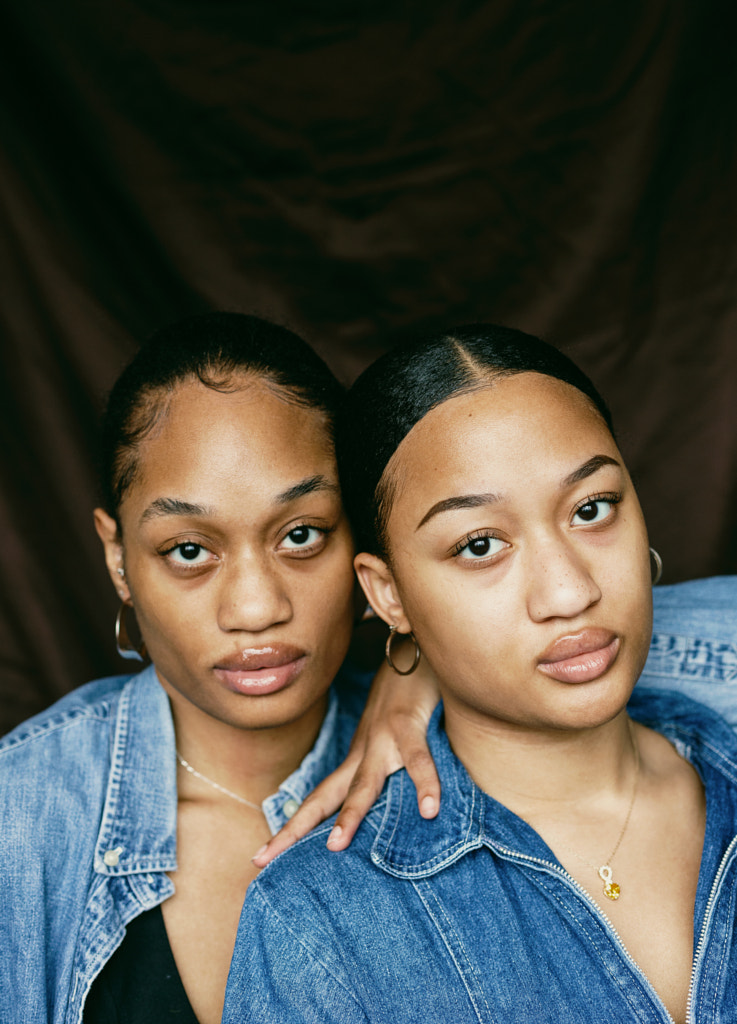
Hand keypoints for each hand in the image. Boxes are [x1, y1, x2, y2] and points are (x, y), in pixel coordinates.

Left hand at [252, 652, 440, 867]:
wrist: (411, 651)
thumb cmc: (407, 702)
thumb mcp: (395, 743)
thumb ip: (391, 774)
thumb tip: (391, 815)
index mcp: (356, 760)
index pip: (319, 801)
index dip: (292, 830)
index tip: (259, 859)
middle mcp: (362, 752)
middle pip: (324, 798)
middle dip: (295, 830)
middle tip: (263, 861)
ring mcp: (382, 738)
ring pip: (364, 783)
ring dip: (350, 814)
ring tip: (335, 846)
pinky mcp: (408, 725)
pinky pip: (418, 758)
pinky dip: (424, 783)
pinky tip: (430, 809)